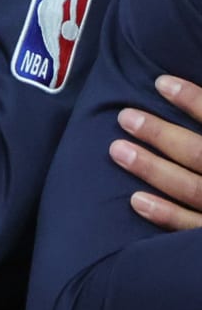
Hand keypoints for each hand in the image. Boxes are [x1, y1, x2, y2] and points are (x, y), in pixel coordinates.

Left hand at [114, 74, 201, 230]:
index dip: (193, 100)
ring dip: (152, 169)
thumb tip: (181, 91)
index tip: (160, 83)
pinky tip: (135, 200)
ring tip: (117, 149)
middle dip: (161, 134)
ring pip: (192, 188)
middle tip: (125, 117)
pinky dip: (166, 215)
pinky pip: (192, 227)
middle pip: (200, 153)